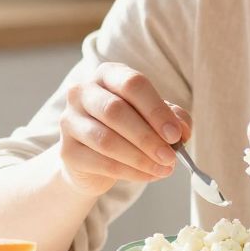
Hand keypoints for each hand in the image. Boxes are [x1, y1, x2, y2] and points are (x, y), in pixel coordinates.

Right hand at [59, 63, 190, 196]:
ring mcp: (69, 120)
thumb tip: (183, 130)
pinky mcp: (67, 150)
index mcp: (108, 75)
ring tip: (163, 169)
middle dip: (147, 137)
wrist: (93, 159)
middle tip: (170, 157)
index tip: (175, 134)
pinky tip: (147, 176)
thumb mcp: (154, 118)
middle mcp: (83, 92)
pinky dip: (129, 172)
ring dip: (140, 158)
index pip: (132, 83)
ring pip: (106, 140)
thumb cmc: (128, 129)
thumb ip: (172, 119)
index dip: (156, 109)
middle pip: (115, 111)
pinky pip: (101, 162)